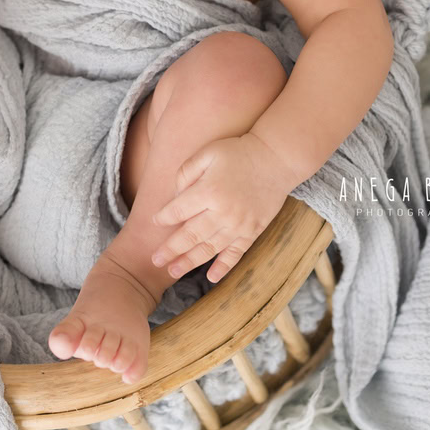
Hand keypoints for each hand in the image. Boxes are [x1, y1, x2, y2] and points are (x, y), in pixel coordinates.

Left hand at [149, 131, 297, 282]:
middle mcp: (222, 212)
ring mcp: (239, 225)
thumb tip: (176, 196)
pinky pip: (235, 254)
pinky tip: (211, 277)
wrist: (276, 159)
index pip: (179, 210)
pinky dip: (223, 267)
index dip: (164, 217)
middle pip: (190, 235)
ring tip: (172, 272)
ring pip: (209, 249)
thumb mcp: (208, 152)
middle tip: (155, 260)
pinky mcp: (252, 232)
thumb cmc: (238, 152)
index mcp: (208, 191)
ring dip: (189, 262)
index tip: (154, 221)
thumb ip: (187, 171)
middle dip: (170, 249)